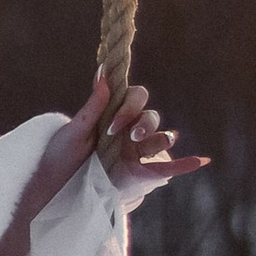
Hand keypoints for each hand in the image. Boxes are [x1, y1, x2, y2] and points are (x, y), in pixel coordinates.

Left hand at [33, 72, 201, 209]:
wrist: (54, 185)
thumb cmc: (61, 154)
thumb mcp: (75, 130)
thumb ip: (94, 105)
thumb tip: (103, 70)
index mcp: (114, 114)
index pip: (134, 98)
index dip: (128, 108)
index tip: (112, 125)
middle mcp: (128, 130)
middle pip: (150, 117)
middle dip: (144, 124)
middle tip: (130, 136)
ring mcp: (136, 151)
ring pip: (159, 138)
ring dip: (160, 138)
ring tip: (152, 144)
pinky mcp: (140, 173)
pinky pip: (166, 167)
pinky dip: (185, 164)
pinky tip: (201, 160)